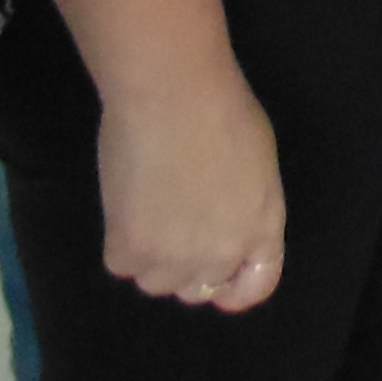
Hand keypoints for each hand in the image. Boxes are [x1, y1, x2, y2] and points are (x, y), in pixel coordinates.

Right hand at [98, 65, 285, 313]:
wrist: (174, 92)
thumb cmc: (221, 108)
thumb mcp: (257, 163)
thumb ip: (245, 205)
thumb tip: (221, 222)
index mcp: (262, 229)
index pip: (254, 287)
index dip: (231, 287)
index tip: (211, 275)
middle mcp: (224, 254)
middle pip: (197, 288)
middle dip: (183, 263)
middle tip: (168, 219)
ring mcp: (177, 258)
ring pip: (154, 282)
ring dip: (148, 254)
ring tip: (146, 205)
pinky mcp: (132, 249)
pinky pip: (120, 264)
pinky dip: (119, 239)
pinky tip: (126, 200)